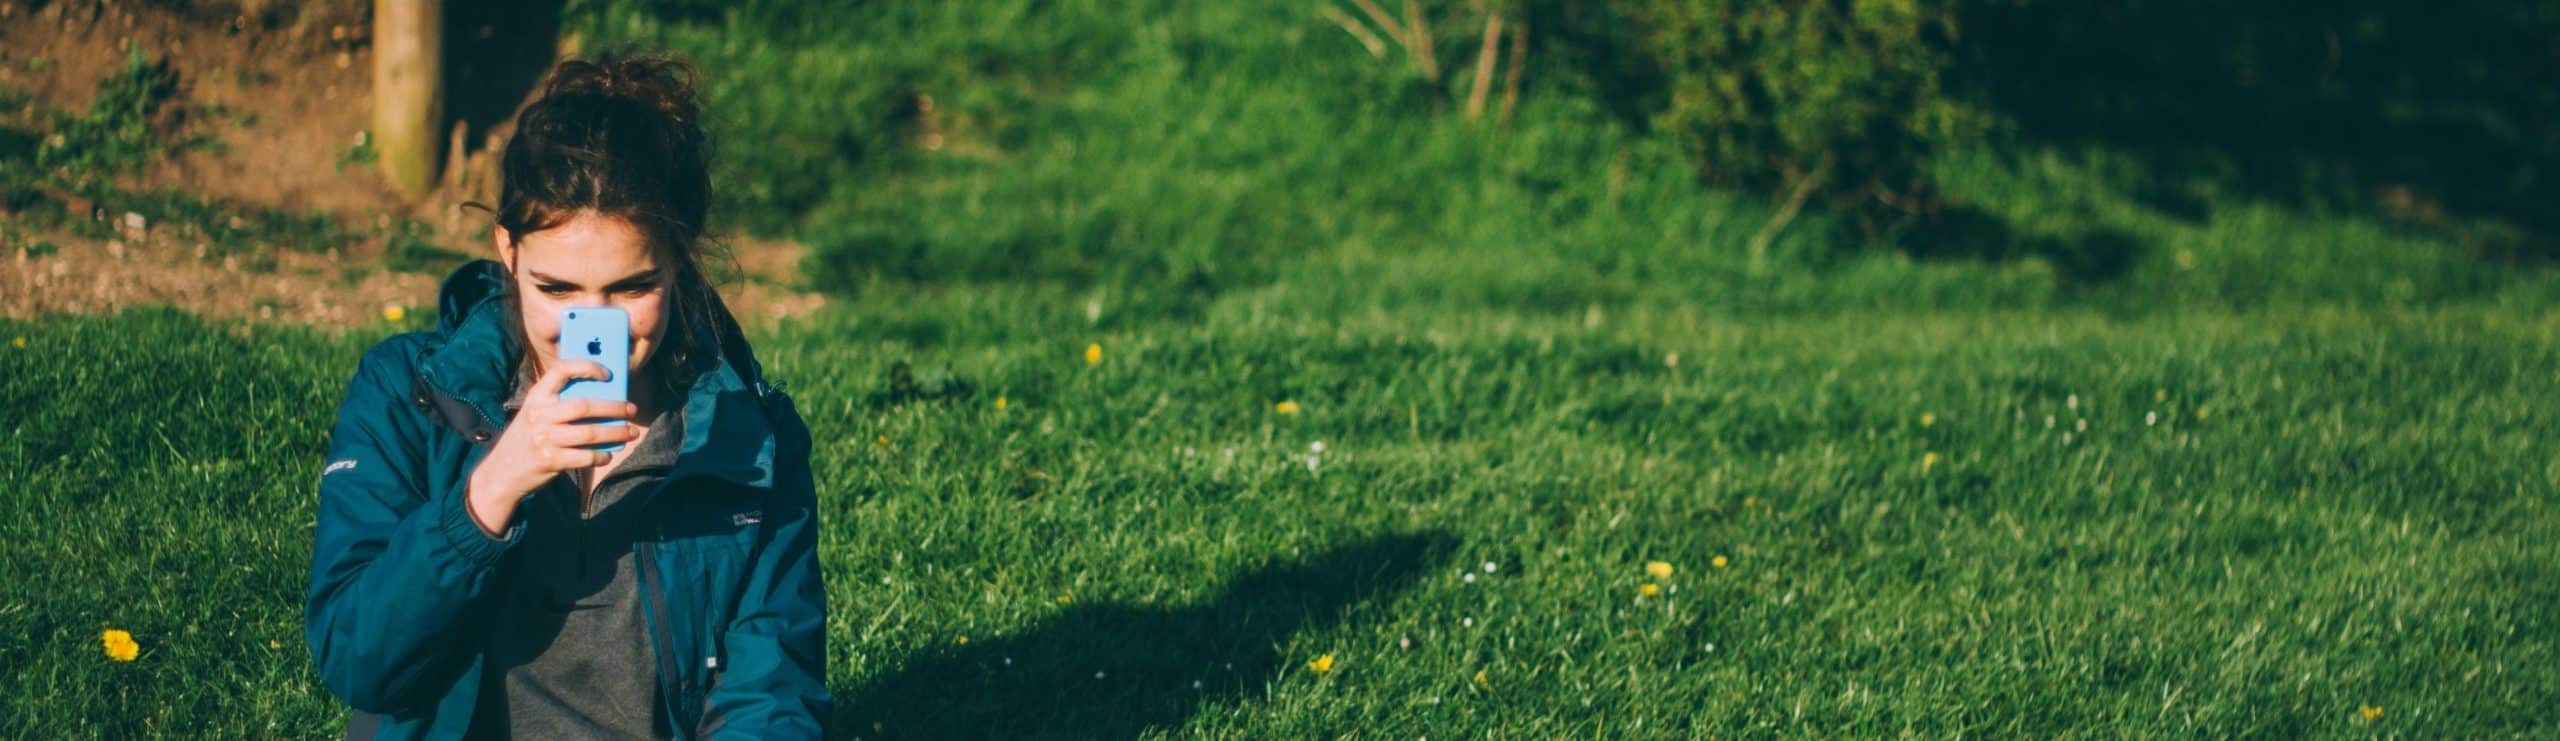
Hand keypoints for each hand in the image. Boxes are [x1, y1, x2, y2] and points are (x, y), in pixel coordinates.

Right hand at [464, 360, 639, 535]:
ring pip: (591, 433)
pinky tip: (608, 454)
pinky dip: (602, 455)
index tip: (608, 373)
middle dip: (614, 407)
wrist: (501, 473)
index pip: (561, 371)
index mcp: (536, 397)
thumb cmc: (527, 440)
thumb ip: (559, 404)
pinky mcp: (550, 460)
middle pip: (585, 405)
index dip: (586, 367)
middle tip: (632, 410)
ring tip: (631, 432)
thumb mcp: (535, 414)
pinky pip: (586, 457)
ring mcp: (544, 438)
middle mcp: (540, 415)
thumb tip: (604, 398)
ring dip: (617, 433)